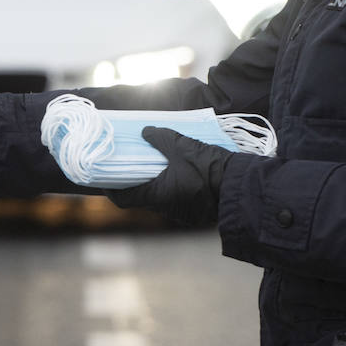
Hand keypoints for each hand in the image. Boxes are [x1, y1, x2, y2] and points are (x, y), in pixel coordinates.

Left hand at [106, 126, 230, 226]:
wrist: (242, 187)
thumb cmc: (211, 167)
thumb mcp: (184, 146)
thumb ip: (161, 138)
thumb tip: (145, 131)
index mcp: (158, 195)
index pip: (124, 198)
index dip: (110, 188)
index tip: (103, 177)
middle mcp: (166, 209)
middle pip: (140, 198)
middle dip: (133, 184)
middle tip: (127, 167)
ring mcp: (181, 213)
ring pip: (158, 200)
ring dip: (153, 185)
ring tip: (151, 167)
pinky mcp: (194, 212)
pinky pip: (174, 201)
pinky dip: (169, 189)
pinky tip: (173, 174)